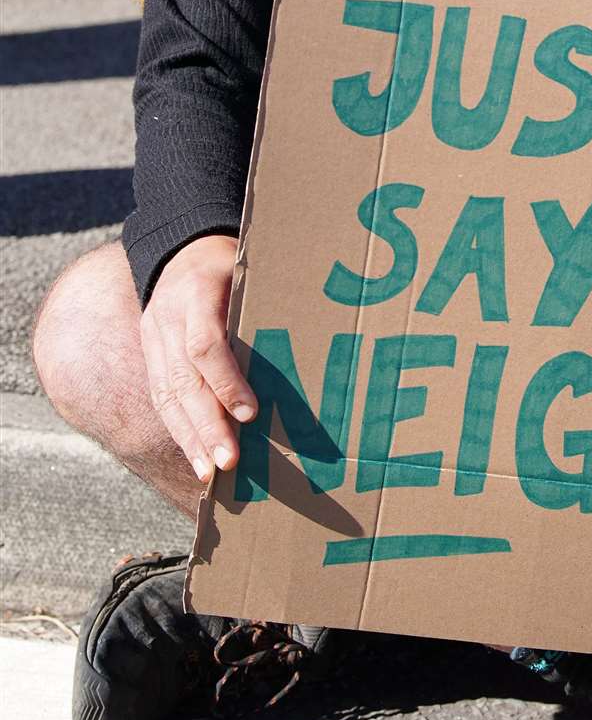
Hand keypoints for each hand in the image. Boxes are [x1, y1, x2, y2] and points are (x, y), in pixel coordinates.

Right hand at [140, 234, 255, 482]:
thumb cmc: (232, 261)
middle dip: (207, 424)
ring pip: (166, 394)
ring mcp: (152, 336)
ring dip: (189, 437)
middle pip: (183, 379)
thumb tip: (314, 348)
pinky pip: (160, 396)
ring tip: (209, 473)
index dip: (226, 381)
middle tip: (229, 462)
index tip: (250, 412)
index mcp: (198, 291)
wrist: (181, 246)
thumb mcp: (252, 269)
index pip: (205, 344)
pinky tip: (196, 457)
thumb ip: (267, 306)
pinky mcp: (148, 352)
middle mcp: (168, 316)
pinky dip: (179, 429)